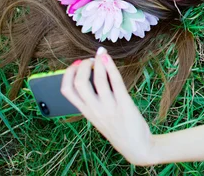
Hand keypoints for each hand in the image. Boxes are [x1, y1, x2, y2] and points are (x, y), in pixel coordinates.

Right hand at [61, 48, 154, 165]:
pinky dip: (111, 67)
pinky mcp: (124, 104)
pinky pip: (115, 82)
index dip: (68, 73)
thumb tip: (91, 76)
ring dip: (98, 63)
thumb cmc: (118, 128)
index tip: (77, 63)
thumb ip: (93, 101)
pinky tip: (109, 59)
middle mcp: (94, 109)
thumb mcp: (99, 117)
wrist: (136, 147)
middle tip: (91, 60)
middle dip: (83, 65)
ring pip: (97, 80)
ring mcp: (109, 107)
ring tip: (102, 56)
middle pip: (79, 83)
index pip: (66, 91)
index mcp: (86, 112)